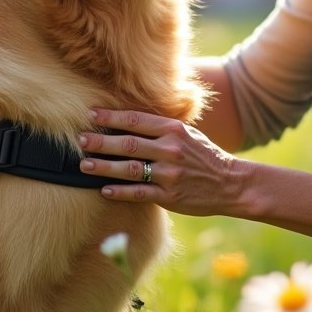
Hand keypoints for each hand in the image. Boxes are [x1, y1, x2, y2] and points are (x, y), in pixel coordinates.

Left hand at [78, 108, 248, 216]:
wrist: (231, 183)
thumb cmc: (205, 156)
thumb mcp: (188, 134)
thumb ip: (162, 128)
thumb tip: (129, 120)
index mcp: (174, 130)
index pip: (136, 120)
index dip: (111, 117)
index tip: (91, 115)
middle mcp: (171, 149)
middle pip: (127, 143)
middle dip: (100, 141)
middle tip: (79, 140)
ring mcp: (169, 174)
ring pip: (129, 168)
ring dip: (103, 166)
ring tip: (84, 165)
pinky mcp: (170, 196)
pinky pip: (139, 193)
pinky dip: (120, 191)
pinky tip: (104, 190)